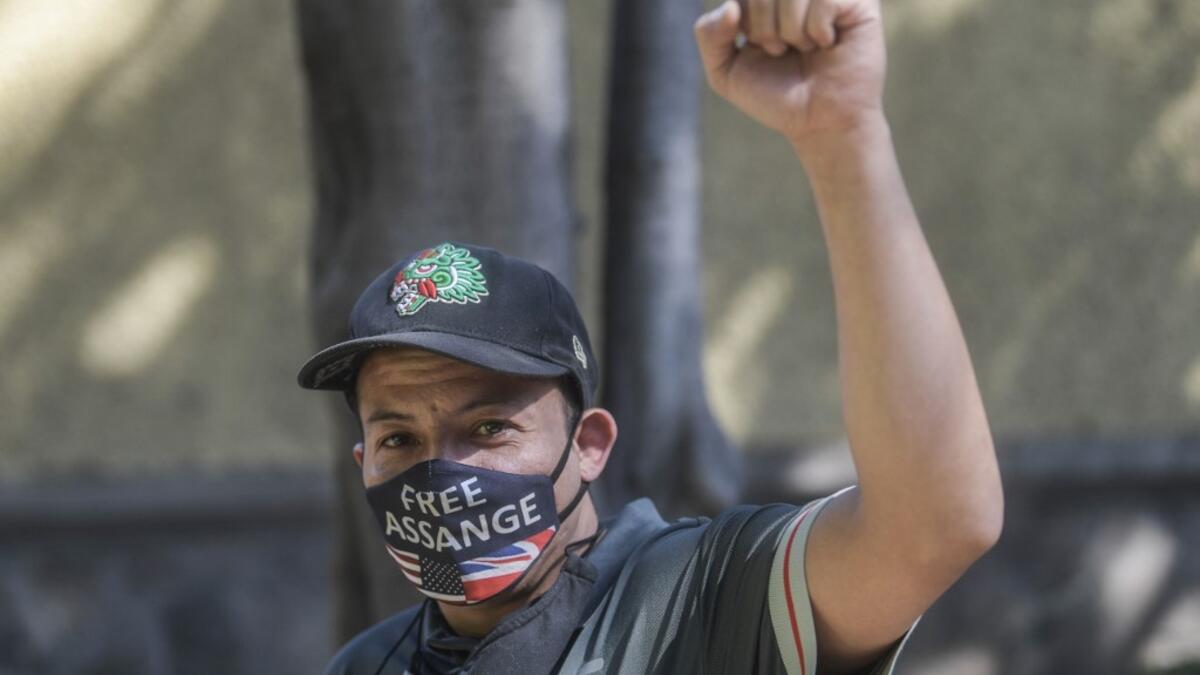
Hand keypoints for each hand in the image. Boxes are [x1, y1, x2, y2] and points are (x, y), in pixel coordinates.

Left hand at [694, 0, 886, 143]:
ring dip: (792, 31)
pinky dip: (818, 29)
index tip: (758, 46)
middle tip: (781, 51)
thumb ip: (710, 35)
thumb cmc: (775, 96)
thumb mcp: (726, 72)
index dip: (746, 24)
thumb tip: (732, 6)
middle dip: (765, 28)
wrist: (818, 122)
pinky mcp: (857, 1)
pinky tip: (826, 42)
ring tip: (805, 48)